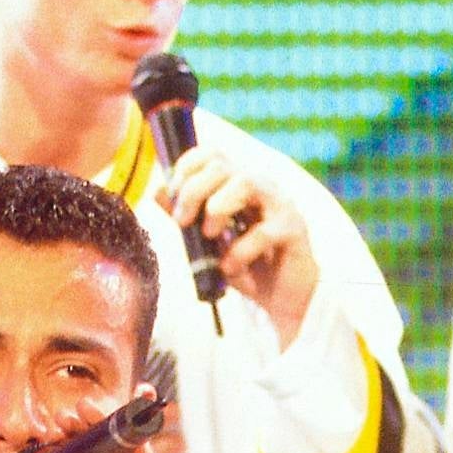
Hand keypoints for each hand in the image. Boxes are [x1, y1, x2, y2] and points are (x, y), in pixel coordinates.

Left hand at [159, 143, 316, 344]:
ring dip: (217, 208)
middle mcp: (261, 187)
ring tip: (210, 236)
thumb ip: (187, 216)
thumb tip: (158, 192)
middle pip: (222, 165)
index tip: (173, 197)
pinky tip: (231, 268)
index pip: (211, 154)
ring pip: (246, 182)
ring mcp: (280, 205)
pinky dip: (239, 252)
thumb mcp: (208, 241)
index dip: (186, 168)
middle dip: (193, 191)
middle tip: (183, 222)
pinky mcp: (294, 230)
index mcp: (239, 184)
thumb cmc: (246, 264)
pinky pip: (263, 231)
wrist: (281, 298)